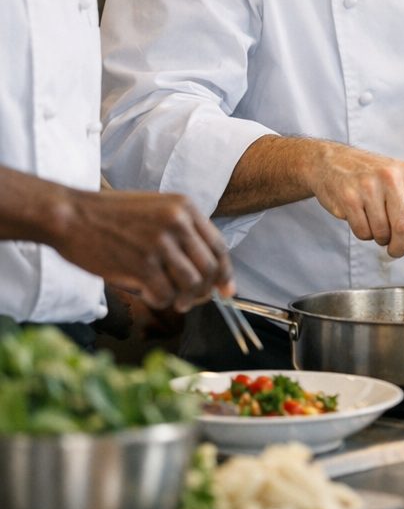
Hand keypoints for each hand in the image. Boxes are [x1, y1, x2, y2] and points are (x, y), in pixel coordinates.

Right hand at [53, 189, 233, 312]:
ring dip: (183, 298)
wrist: (70, 215)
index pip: (219, 246)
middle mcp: (178, 223)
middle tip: (193, 300)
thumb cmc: (110, 216)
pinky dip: (160, 301)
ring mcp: (160, 244)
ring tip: (169, 298)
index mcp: (185, 207)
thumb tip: (206, 270)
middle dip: (206, 290)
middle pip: (210, 268)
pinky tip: (147, 293)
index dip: (225, 272)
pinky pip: (165, 295)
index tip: (227, 290)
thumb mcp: (156, 209)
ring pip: (191, 284)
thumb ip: (182, 233)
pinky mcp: (141, 264)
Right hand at [305, 141, 403, 257]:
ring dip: (380, 238)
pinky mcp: (349, 198)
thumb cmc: (370, 177)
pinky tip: (360, 217)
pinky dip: (364, 233)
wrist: (331, 161)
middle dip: (401, 246)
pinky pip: (363, 232)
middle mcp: (389, 177)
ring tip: (374, 222)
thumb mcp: (396, 180)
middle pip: (403, 227)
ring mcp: (368, 187)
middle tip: (396, 250)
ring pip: (382, 233)